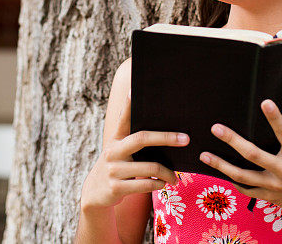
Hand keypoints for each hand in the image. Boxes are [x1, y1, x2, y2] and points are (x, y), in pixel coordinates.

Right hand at [80, 92, 189, 209]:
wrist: (95, 194)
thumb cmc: (116, 168)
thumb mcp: (119, 152)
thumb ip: (133, 142)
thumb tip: (166, 133)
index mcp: (116, 139)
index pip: (124, 118)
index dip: (129, 104)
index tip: (135, 88)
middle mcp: (113, 151)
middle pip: (142, 138)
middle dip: (167, 137)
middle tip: (186, 139)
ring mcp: (114, 169)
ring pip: (151, 168)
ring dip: (168, 173)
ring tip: (175, 178)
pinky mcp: (116, 187)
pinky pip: (146, 184)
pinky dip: (159, 185)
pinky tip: (163, 184)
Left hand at [199, 99, 281, 226]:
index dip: (275, 118)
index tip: (265, 102)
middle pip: (253, 155)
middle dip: (233, 141)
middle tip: (216, 128)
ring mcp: (274, 186)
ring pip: (243, 176)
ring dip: (222, 165)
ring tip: (204, 154)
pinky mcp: (270, 197)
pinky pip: (248, 191)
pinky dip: (234, 183)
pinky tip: (220, 173)